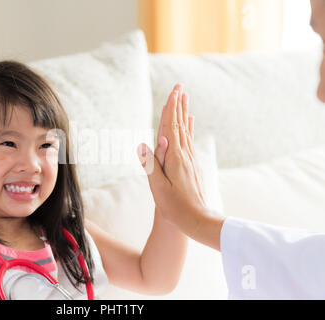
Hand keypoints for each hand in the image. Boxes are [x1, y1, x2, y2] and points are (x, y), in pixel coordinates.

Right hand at [137, 84, 224, 250]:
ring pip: (185, 131)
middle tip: (179, 87)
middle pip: (180, 124)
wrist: (198, 220)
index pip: (171, 127)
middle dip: (179, 105)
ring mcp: (190, 160)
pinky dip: (188, 128)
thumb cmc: (175, 207)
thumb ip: (151, 165)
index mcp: (175, 158)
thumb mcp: (158, 187)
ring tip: (184, 98)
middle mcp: (185, 155)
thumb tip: (142, 144)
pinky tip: (190, 122)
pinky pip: (189, 141)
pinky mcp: (193, 165)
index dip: (171, 109)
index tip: (173, 91)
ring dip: (184, 113)